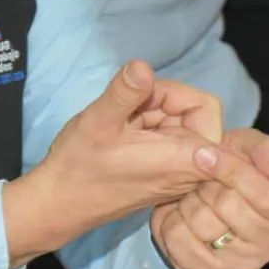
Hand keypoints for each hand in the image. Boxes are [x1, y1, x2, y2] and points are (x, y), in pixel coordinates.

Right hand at [3, 60, 228, 267]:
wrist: (63, 203)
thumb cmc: (80, 164)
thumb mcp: (97, 122)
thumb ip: (124, 93)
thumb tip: (143, 65)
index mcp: (184, 158)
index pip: (206, 106)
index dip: (174, 93)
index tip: (141, 99)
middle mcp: (192, 169)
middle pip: (195, 113)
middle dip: (160, 102)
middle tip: (126, 111)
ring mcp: (180, 174)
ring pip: (180, 124)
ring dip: (151, 115)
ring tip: (120, 127)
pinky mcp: (168, 175)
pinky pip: (171, 139)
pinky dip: (148, 129)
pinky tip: (122, 138)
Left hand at [151, 128, 268, 268]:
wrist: (194, 185)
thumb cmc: (230, 162)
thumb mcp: (248, 144)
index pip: (268, 196)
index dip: (234, 173)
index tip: (206, 155)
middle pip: (231, 209)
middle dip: (208, 186)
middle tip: (204, 180)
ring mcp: (248, 261)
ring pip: (205, 227)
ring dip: (190, 204)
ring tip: (195, 197)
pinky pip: (182, 245)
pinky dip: (173, 225)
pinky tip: (182, 216)